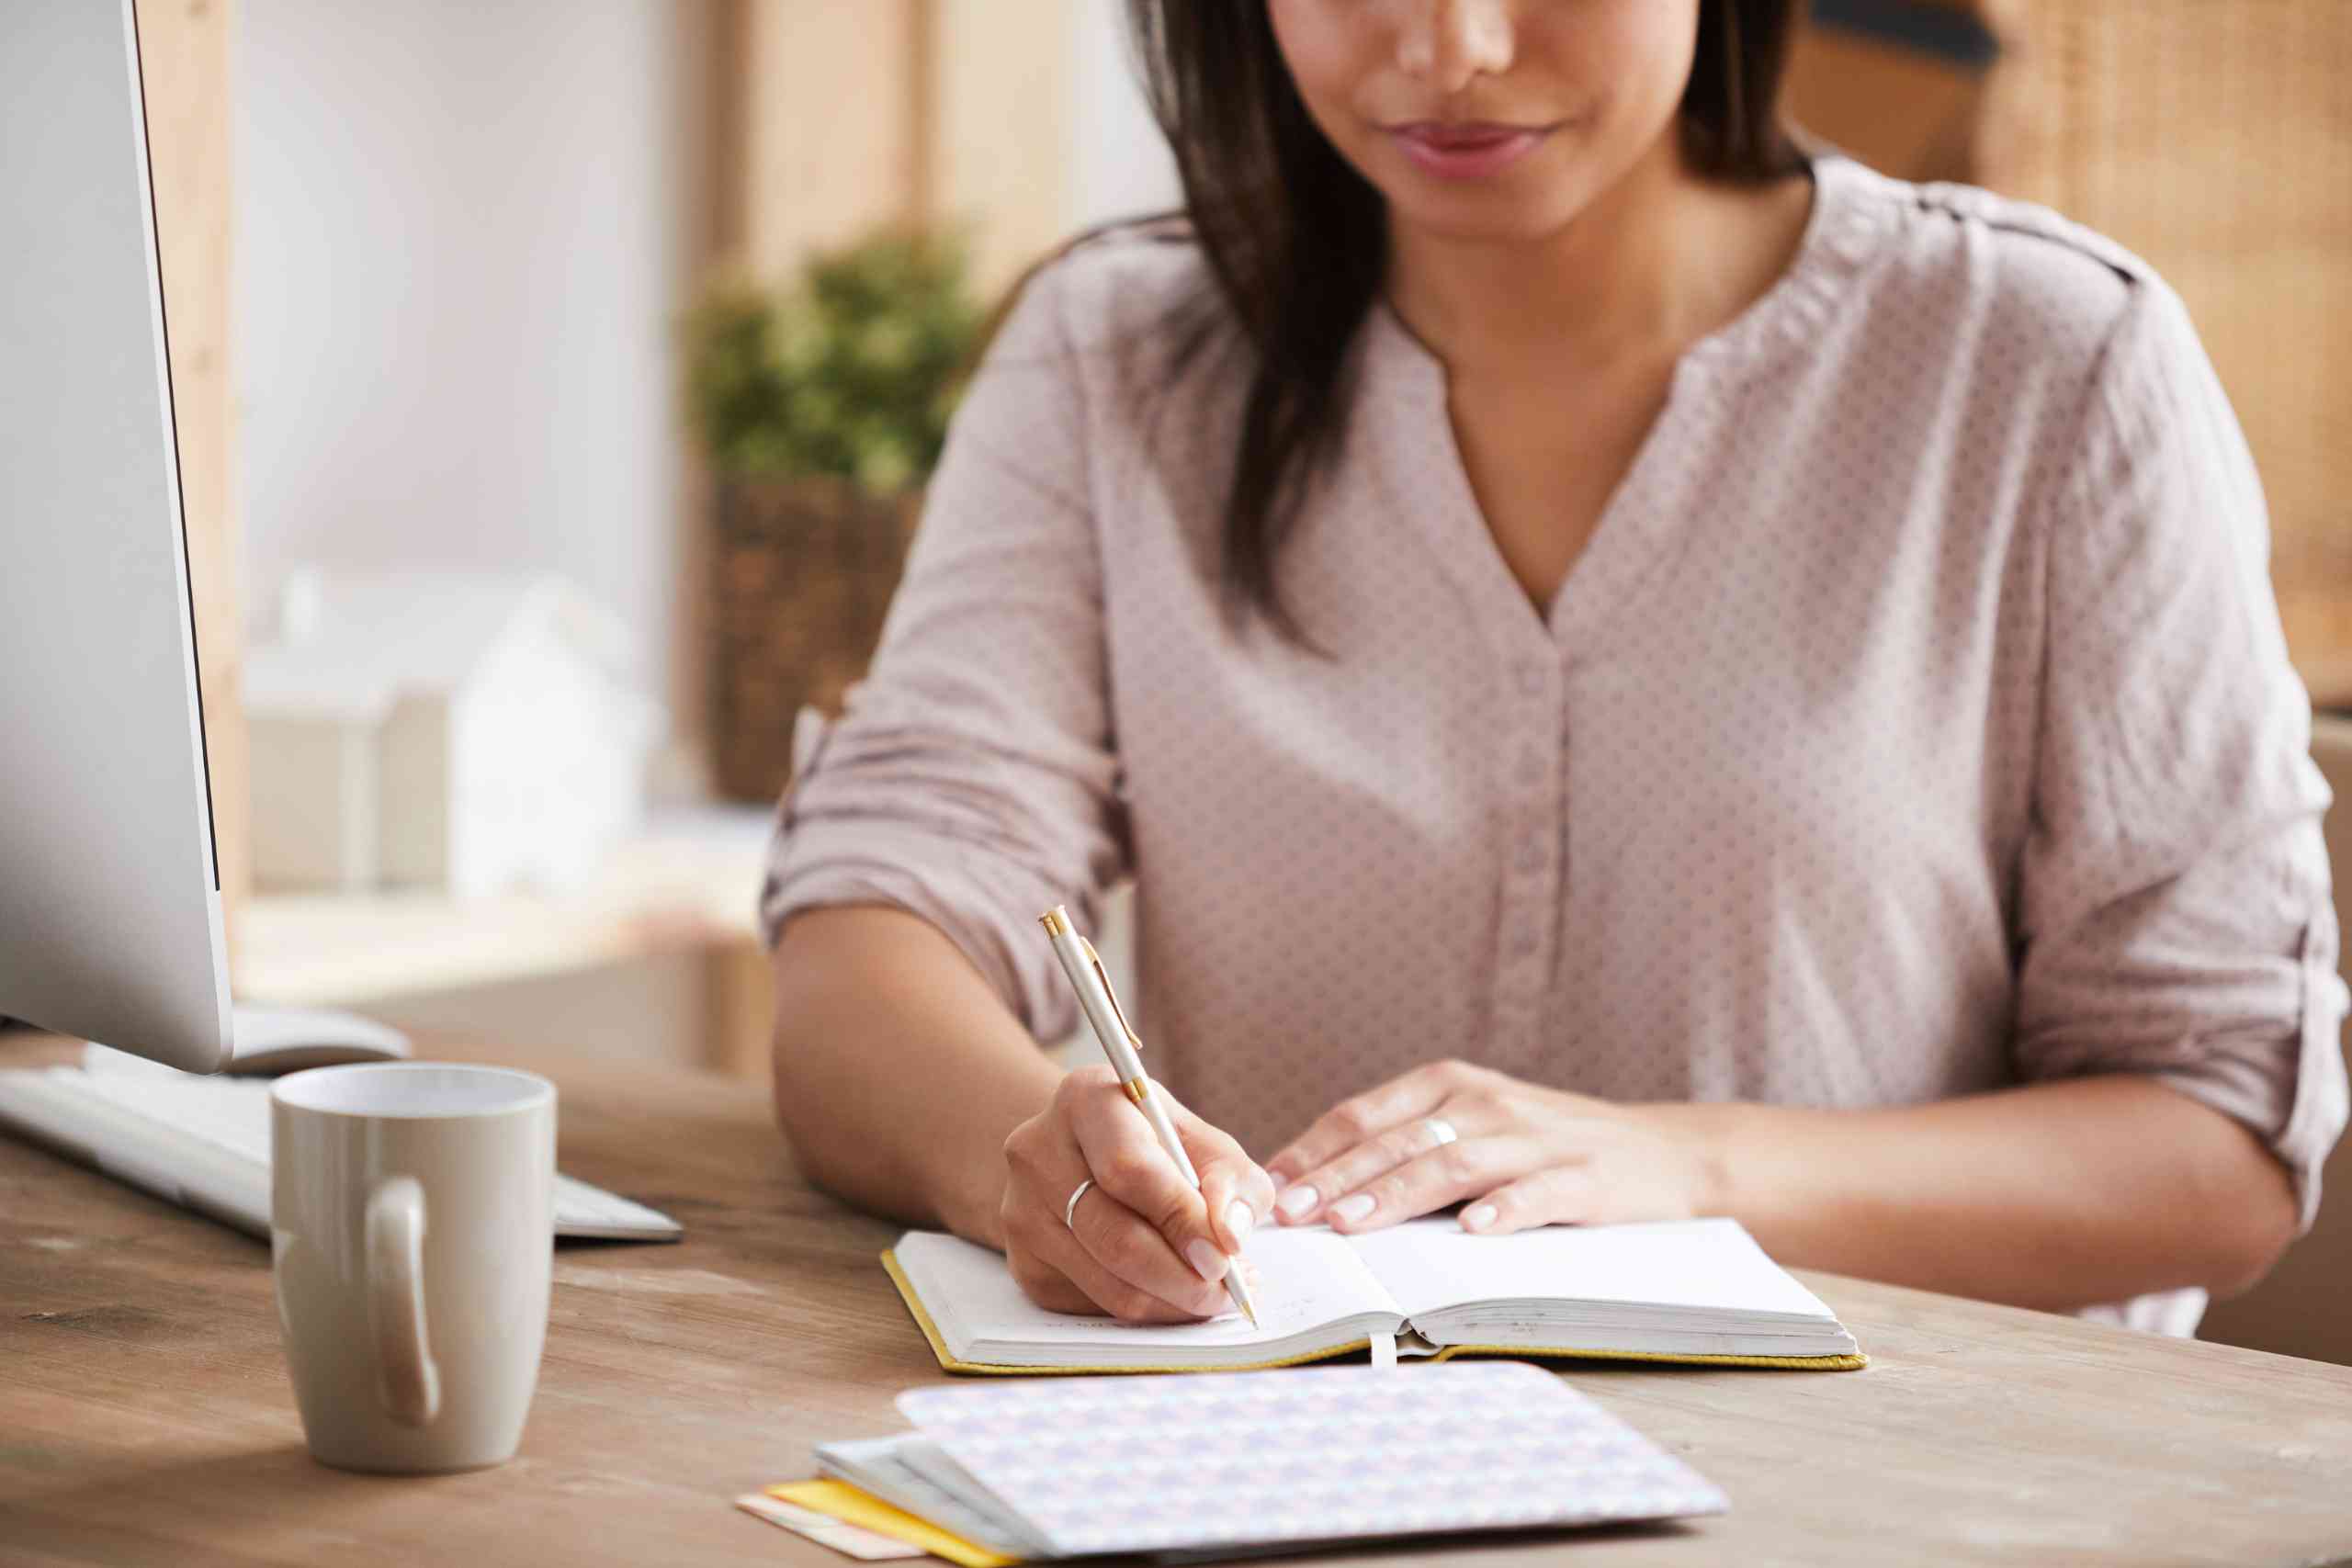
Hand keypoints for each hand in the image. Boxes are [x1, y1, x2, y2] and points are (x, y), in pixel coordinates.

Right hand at [999, 1064, 1274, 1321]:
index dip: (1181, 1218)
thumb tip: (1230, 1236)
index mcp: (1086, 1100)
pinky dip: (1146, 1311)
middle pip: (1114, 1236)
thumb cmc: (1156, 1145)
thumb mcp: (1202, 1141)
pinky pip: (1094, 1305)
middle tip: (1226, 1290)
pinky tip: (1173, 1294)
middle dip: (1183, 1277)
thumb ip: (1231, 1180)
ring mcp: (1022, 1209)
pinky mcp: (1023, 1262)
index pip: (1128, 1168)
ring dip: (1171, 1303)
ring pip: (1107, 1283)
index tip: (1226, 1255)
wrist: (1084, 1155)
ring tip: (1213, 1295)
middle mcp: (1038, 1151)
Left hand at [1263, 1060, 1723, 1235]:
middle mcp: (1484, 1103)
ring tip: (1352, 1224)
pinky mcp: (1585, 1177)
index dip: (1313, 1153)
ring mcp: (1536, 1138)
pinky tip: (1472, 1231)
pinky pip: (1537, 1192)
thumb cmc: (1547, 1150)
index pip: (1364, 1116)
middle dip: (1337, 1179)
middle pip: (1397, 1141)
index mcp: (1448, 1088)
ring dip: (1397, 1194)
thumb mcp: (1472, 1132)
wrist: (1665, 1155)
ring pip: (1453, 1163)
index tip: (1267, 1190)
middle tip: (1291, 1215)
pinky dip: (1503, 1209)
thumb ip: (1403, 1152)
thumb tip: (1310, 1192)